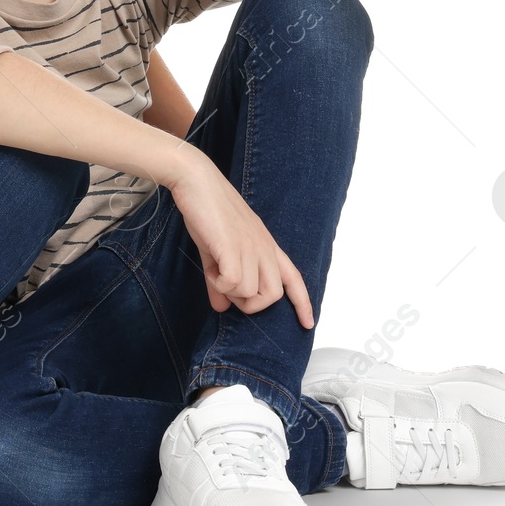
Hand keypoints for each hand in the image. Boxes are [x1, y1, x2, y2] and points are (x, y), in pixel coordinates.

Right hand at [164, 156, 314, 327]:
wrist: (197, 181)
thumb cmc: (208, 210)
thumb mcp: (217, 248)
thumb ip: (220, 279)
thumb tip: (221, 307)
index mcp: (266, 245)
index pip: (294, 278)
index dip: (303, 303)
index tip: (307, 324)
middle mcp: (264, 248)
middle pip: (273, 295)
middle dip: (250, 304)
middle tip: (227, 290)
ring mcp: (250, 247)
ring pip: (251, 293)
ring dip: (230, 292)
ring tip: (214, 273)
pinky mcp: (233, 247)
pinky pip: (234, 284)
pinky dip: (219, 285)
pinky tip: (211, 271)